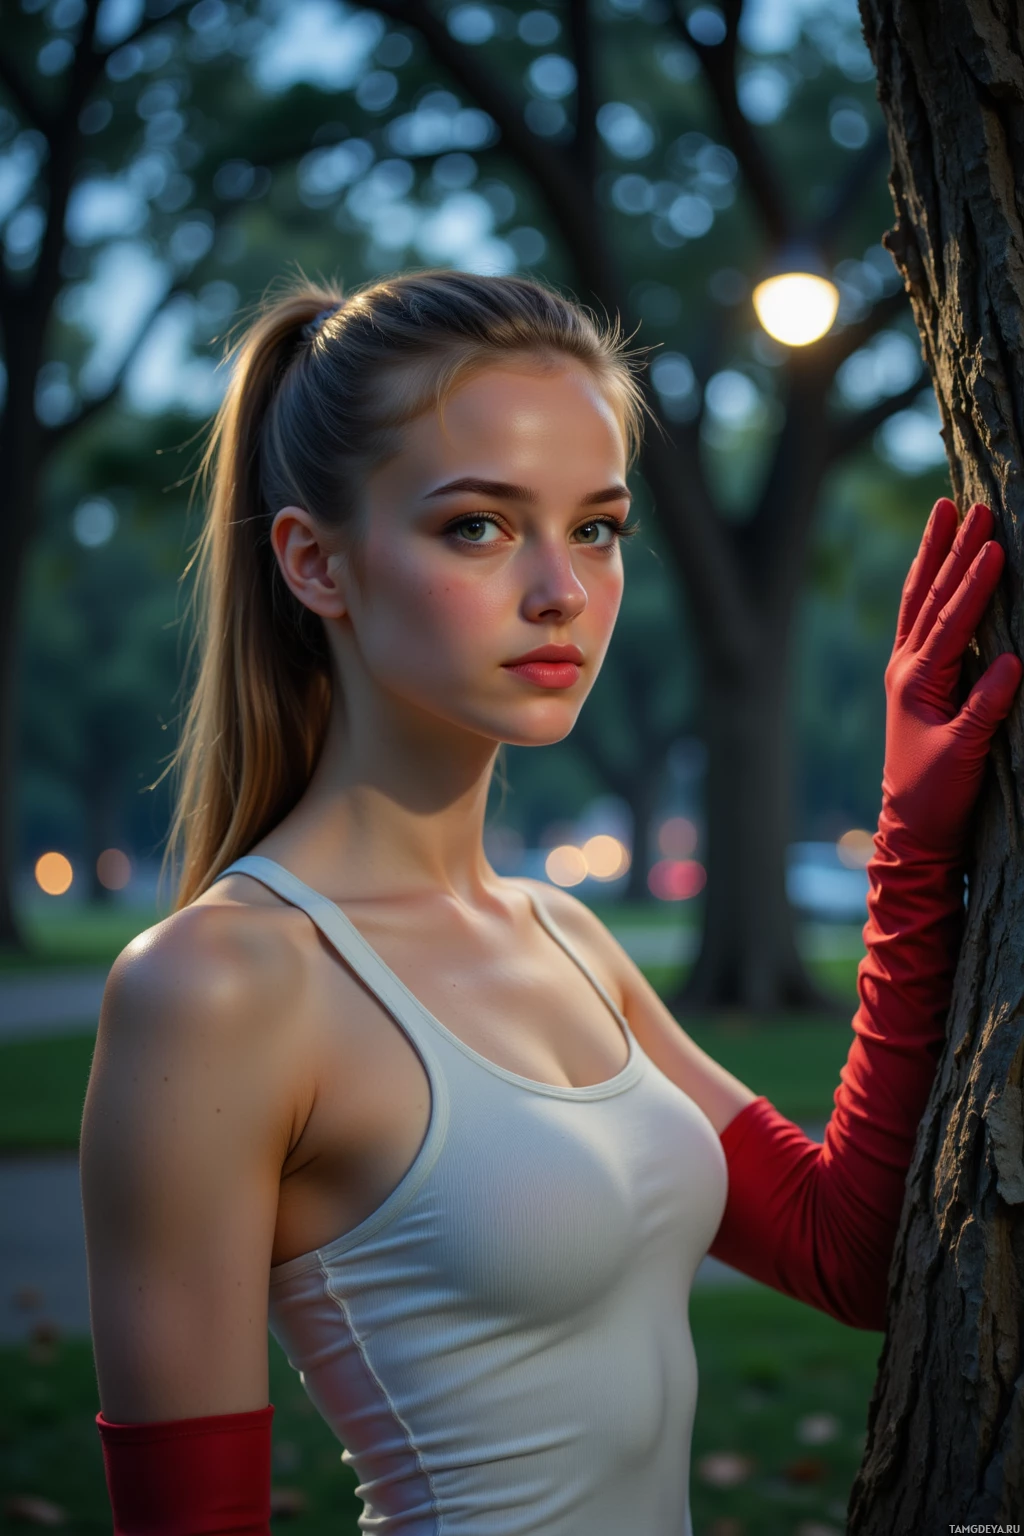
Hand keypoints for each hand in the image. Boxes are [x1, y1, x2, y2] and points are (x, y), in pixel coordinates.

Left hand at [880, 498, 1021, 859]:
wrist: (912, 829)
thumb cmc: (938, 794)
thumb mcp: (967, 753)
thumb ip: (988, 707)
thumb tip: (1014, 660)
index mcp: (915, 682)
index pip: (950, 622)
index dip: (974, 584)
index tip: (995, 545)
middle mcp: (906, 669)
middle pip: (931, 598)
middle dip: (950, 551)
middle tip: (968, 506)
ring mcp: (907, 673)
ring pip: (921, 602)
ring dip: (935, 556)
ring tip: (945, 514)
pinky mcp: (915, 682)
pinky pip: (923, 622)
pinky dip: (932, 588)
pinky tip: (938, 567)